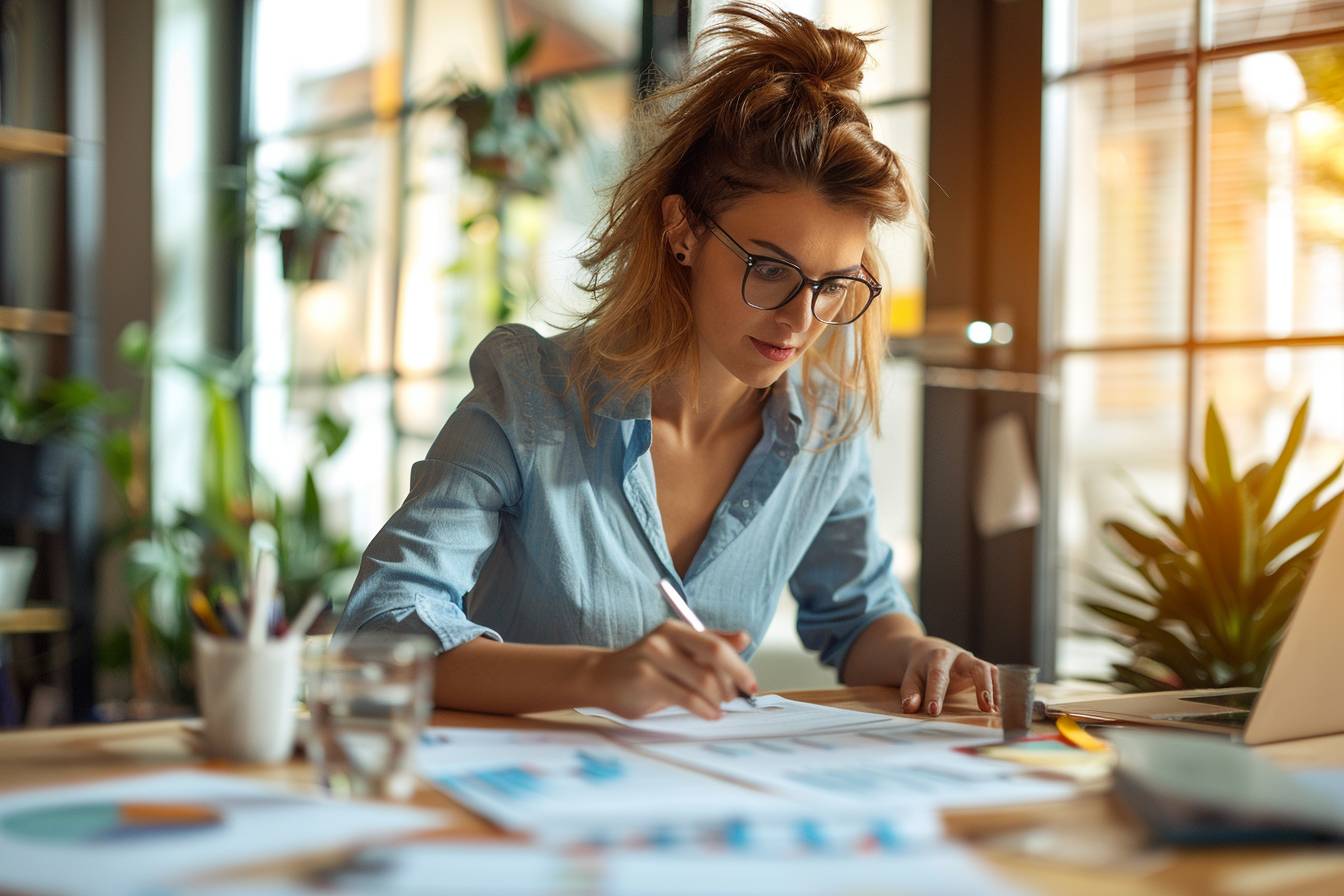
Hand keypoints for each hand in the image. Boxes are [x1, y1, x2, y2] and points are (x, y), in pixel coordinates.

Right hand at [588, 621, 756, 720]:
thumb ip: (709, 645)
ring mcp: (653, 657)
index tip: (751, 685)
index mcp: (676, 629)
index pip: (717, 645)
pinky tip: (709, 715)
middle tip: (735, 699)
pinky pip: (686, 697)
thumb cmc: (645, 668)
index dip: (739, 666)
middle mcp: (665, 638)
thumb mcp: (678, 652)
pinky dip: (704, 709)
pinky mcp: (645, 679)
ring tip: (718, 710)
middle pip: (714, 657)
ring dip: (718, 700)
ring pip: (703, 680)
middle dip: (733, 682)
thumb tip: (745, 638)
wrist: (600, 678)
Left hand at [895, 636, 998, 716]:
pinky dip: (998, 693)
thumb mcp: (911, 678)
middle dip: (982, 685)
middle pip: (976, 667)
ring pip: (989, 671)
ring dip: (994, 690)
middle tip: (985, 707)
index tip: (933, 711)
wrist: (928, 651)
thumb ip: (910, 693)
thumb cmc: (920, 669)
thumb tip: (909, 707)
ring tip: (993, 711)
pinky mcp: (982, 669)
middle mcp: (960, 657)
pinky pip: (994, 678)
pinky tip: (997, 710)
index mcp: (938, 657)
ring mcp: (973, 662)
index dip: (935, 694)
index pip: (938, 676)